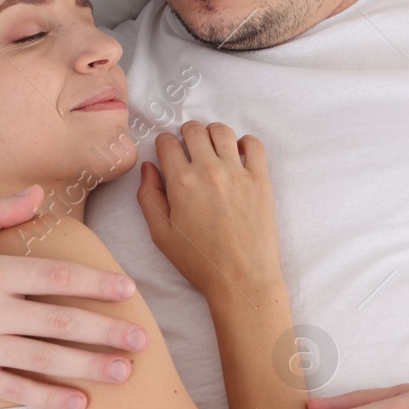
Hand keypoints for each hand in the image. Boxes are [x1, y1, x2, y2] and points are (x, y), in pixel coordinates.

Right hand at [0, 185, 147, 408]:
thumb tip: (38, 193)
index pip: (55, 277)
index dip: (95, 284)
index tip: (128, 291)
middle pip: (59, 323)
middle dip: (105, 332)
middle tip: (143, 340)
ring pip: (44, 360)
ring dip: (89, 368)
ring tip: (124, 373)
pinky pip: (15, 389)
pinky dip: (49, 398)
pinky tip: (80, 404)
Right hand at [136, 121, 282, 299]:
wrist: (241, 279)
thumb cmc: (199, 262)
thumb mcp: (160, 234)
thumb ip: (148, 197)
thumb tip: (149, 168)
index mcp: (181, 183)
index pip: (167, 142)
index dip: (163, 144)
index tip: (168, 154)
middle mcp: (209, 171)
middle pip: (194, 130)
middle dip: (186, 134)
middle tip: (189, 149)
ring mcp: (237, 172)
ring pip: (222, 131)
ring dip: (212, 134)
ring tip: (212, 149)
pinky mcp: (260, 179)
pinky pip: (254, 144)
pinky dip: (244, 143)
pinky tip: (238, 155)